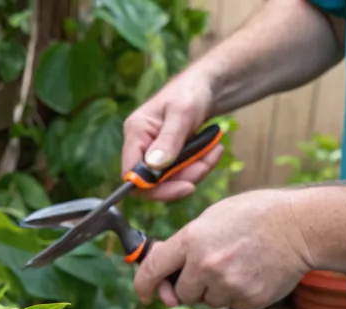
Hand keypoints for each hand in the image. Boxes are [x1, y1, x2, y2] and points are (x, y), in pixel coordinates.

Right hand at [122, 72, 223, 201]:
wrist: (210, 84)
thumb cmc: (192, 91)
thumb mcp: (183, 113)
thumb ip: (169, 140)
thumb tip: (153, 167)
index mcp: (136, 132)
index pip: (131, 174)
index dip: (154, 188)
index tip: (186, 186)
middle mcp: (141, 145)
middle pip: (154, 182)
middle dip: (183, 178)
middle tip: (205, 165)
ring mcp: (155, 152)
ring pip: (172, 180)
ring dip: (196, 171)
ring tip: (214, 151)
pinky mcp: (170, 156)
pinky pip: (182, 173)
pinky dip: (200, 166)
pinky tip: (213, 150)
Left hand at [134, 189, 314, 308]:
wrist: (301, 227)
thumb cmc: (255, 215)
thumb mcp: (212, 217)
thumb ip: (185, 245)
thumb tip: (164, 270)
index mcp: (192, 240)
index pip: (154, 270)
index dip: (144, 285)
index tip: (144, 294)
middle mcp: (206, 266)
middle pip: (181, 293)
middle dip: (190, 285)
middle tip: (209, 268)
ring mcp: (228, 285)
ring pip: (208, 300)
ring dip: (215, 289)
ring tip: (239, 263)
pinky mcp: (248, 300)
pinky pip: (231, 304)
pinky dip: (237, 293)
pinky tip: (252, 271)